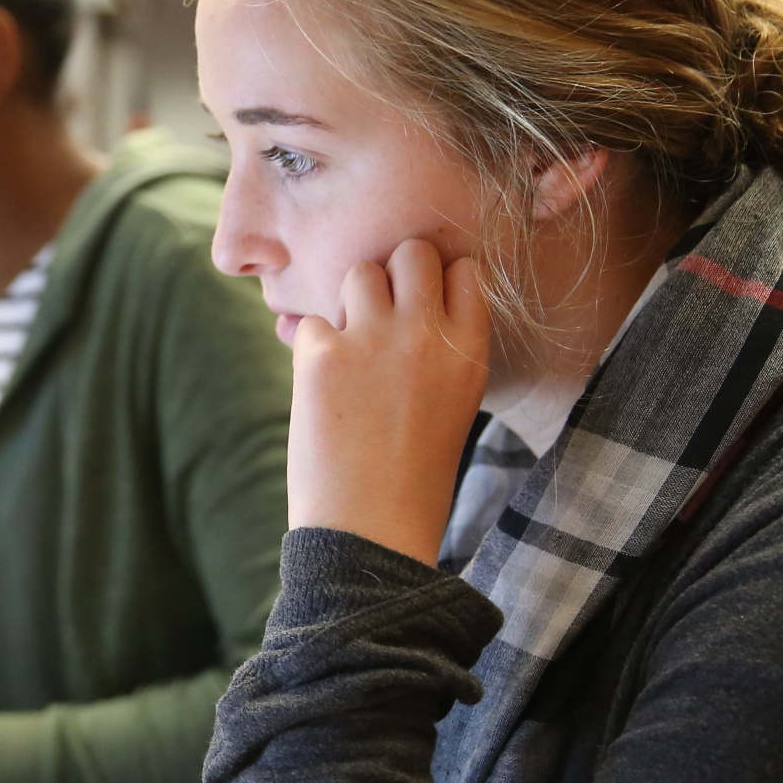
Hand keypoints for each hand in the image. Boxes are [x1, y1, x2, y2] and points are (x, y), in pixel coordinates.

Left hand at [287, 239, 489, 566]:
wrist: (371, 530)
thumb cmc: (413, 475)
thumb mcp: (453, 404)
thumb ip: (441, 349)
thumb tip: (402, 302)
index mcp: (470, 351)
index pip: (465, 270)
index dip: (440, 282)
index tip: (424, 308)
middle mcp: (427, 336)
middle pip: (413, 252)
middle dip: (395, 273)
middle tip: (382, 314)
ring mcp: (374, 340)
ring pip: (360, 272)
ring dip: (352, 300)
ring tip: (352, 347)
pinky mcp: (323, 356)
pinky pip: (312, 320)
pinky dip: (313, 346)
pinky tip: (323, 386)